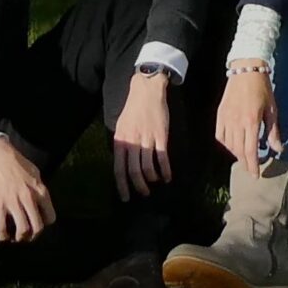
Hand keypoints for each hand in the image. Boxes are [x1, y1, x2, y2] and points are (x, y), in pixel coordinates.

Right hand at [0, 136, 55, 242]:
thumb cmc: (18, 164)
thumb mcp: (35, 174)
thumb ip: (39, 190)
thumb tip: (41, 204)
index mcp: (41, 191)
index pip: (50, 217)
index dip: (45, 223)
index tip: (38, 223)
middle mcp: (29, 198)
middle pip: (38, 227)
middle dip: (33, 235)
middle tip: (28, 235)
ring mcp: (13, 202)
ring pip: (22, 230)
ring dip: (20, 238)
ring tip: (16, 237)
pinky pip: (1, 228)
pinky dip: (2, 236)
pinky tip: (3, 236)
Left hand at [111, 71, 173, 199]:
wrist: (147, 90)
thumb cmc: (133, 108)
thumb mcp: (121, 125)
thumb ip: (122, 143)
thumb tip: (122, 162)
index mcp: (121, 139)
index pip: (119, 168)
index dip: (122, 185)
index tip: (125, 197)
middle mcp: (133, 141)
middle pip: (134, 171)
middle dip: (139, 186)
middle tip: (143, 193)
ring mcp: (147, 138)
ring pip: (148, 167)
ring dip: (152, 179)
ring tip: (155, 183)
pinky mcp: (161, 135)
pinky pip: (162, 158)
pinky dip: (165, 170)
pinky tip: (167, 176)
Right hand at [214, 66, 278, 175]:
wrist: (246, 70)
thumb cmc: (263, 89)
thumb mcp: (272, 110)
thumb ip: (273, 131)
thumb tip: (278, 150)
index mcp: (251, 122)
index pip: (250, 150)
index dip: (252, 165)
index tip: (255, 175)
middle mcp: (236, 122)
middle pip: (238, 150)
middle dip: (245, 162)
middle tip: (251, 168)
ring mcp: (226, 118)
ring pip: (228, 145)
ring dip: (236, 154)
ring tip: (244, 156)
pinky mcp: (220, 114)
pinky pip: (220, 135)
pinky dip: (226, 143)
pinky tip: (233, 144)